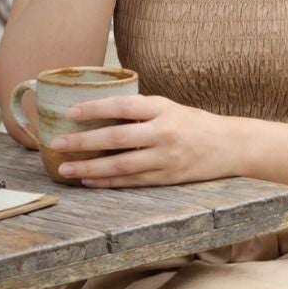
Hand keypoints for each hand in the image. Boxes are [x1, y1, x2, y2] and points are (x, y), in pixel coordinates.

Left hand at [52, 94, 233, 186]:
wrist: (229, 146)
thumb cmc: (193, 123)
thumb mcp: (168, 107)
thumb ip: (138, 110)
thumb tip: (97, 110)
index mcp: (163, 108)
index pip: (123, 106)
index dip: (95, 108)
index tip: (70, 112)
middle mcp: (164, 133)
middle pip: (116, 138)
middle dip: (83, 142)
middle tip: (57, 143)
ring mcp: (166, 158)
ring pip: (120, 166)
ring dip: (89, 168)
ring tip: (65, 168)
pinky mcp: (167, 178)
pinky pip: (131, 182)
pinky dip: (108, 182)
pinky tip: (89, 181)